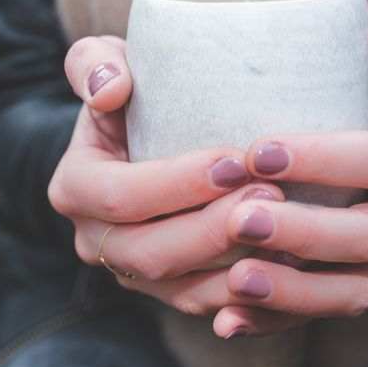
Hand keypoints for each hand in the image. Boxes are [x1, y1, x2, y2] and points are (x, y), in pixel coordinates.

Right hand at [48, 36, 285, 314]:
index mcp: (75, 188)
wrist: (154, 132)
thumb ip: (95, 64)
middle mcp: (95, 240)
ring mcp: (135, 275)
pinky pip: (212, 305)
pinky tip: (293, 262)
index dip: (177, 183)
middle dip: (214, 228)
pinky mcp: (173, 292)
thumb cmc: (137, 87)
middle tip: (272, 193)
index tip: (234, 159)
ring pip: (186, 289)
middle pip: (153, 252)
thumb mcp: (107, 61)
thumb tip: (110, 91)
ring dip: (238, 264)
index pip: (120, 196)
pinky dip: (251, 292)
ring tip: (291, 227)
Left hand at [208, 0, 367, 337]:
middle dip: (303, 231)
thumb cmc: (347, 88)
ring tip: (234, 278)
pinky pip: (317, 320)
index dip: (328, 159)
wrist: (349, 147)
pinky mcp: (351, 292)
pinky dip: (273, 323)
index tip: (258, 149)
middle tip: (237, 216)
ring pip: (350, 292)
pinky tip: (227, 321)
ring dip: (292, 292)